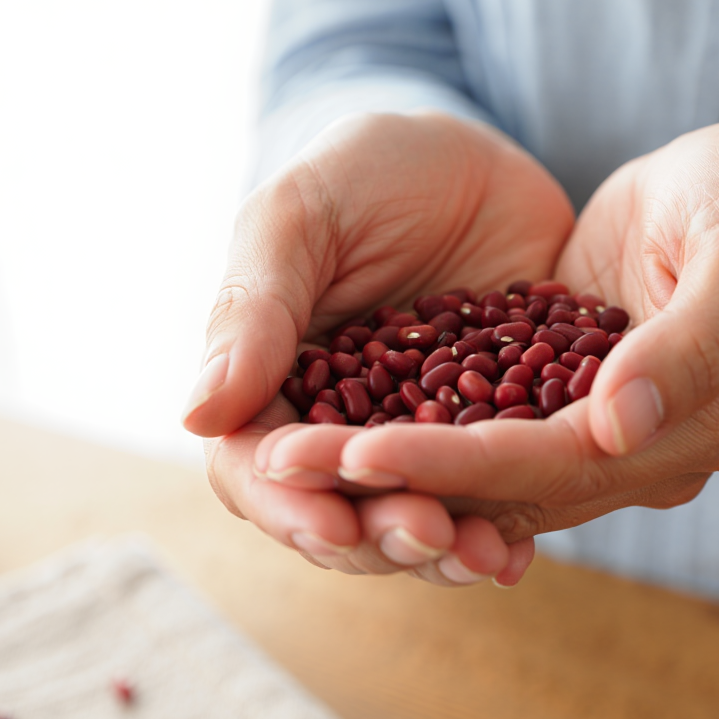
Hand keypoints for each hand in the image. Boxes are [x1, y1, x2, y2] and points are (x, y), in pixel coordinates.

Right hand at [183, 111, 573, 582]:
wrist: (480, 161)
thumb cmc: (369, 171)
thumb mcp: (303, 216)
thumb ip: (254, 307)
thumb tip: (196, 416)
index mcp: (272, 384)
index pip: (257, 470)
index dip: (289, 506)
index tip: (332, 523)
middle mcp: (340, 429)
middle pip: (339, 513)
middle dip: (378, 540)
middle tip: (429, 535)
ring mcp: (418, 441)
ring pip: (414, 519)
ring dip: (443, 551)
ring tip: (486, 556)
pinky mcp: (490, 438)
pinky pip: (489, 497)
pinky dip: (502, 528)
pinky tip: (521, 552)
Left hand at [255, 121, 718, 541]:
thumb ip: (693, 339)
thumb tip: (614, 426)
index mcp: (702, 428)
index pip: (556, 464)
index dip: (456, 466)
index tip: (356, 455)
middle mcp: (646, 453)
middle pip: (506, 489)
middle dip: (395, 483)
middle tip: (285, 465)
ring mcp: (604, 432)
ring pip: (483, 476)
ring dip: (389, 472)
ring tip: (290, 456)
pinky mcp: (567, 401)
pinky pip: (483, 435)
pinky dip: (414, 437)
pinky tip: (338, 427)